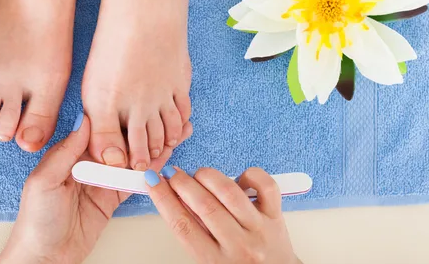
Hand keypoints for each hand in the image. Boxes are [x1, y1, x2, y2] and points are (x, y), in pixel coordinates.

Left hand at [0, 114, 192, 263]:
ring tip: (176, 134)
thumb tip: (84, 120)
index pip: (100, 130)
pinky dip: (150, 173)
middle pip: (121, 143)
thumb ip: (66, 151)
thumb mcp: (45, 181)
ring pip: (131, 161)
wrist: (44, 257)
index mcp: (70, 154)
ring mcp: (102, 181)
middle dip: (142, 131)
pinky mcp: (111, 199)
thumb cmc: (36, 220)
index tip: (141, 106)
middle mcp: (88, 163)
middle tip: (167, 118)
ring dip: (152, 149)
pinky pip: (133, 183)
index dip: (122, 119)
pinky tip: (166, 160)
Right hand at [146, 166, 301, 263]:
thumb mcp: (208, 260)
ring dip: (207, 176)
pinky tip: (236, 179)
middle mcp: (238, 246)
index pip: (182, 225)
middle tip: (171, 173)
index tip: (152, 181)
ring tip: (197, 175)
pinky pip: (265, 186)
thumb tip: (175, 198)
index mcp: (215, 262)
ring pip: (229, 192)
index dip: (163, 199)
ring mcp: (259, 229)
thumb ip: (193, 233)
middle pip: (203, 205)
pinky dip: (249, 175)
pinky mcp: (276, 216)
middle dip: (181, 183)